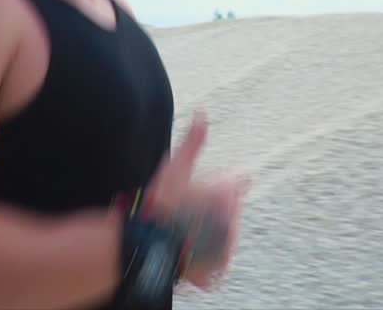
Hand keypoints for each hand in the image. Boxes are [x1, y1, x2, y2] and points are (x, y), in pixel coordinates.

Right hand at [141, 112, 249, 289]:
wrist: (144, 246)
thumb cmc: (159, 205)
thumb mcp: (175, 168)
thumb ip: (194, 140)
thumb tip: (203, 112)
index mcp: (228, 194)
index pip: (238, 183)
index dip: (218, 185)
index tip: (200, 190)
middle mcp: (233, 221)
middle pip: (229, 209)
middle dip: (213, 208)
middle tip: (185, 212)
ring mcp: (226, 248)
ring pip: (223, 235)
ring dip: (209, 232)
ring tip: (182, 230)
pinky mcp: (217, 270)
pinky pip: (217, 262)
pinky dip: (205, 257)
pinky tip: (186, 249)